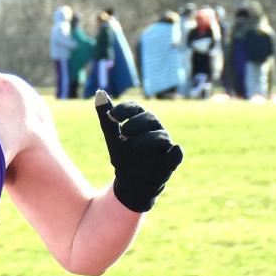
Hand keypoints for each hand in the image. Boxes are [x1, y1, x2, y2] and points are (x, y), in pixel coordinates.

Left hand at [95, 90, 182, 211]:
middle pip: (150, 119)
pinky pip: (177, 155)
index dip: (124, 109)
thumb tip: (99, 93)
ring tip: (132, 145)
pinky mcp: (171, 161)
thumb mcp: (112, 137)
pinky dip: (176, 152)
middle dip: (136, 123)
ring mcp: (164, 145)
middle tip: (123, 131)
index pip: (135, 108)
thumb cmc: (123, 156)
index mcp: (141, 121)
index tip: (111, 115)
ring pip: (160, 136)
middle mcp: (155, 129)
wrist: (129, 182)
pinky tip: (175, 149)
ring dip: (147, 140)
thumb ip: (106, 117)